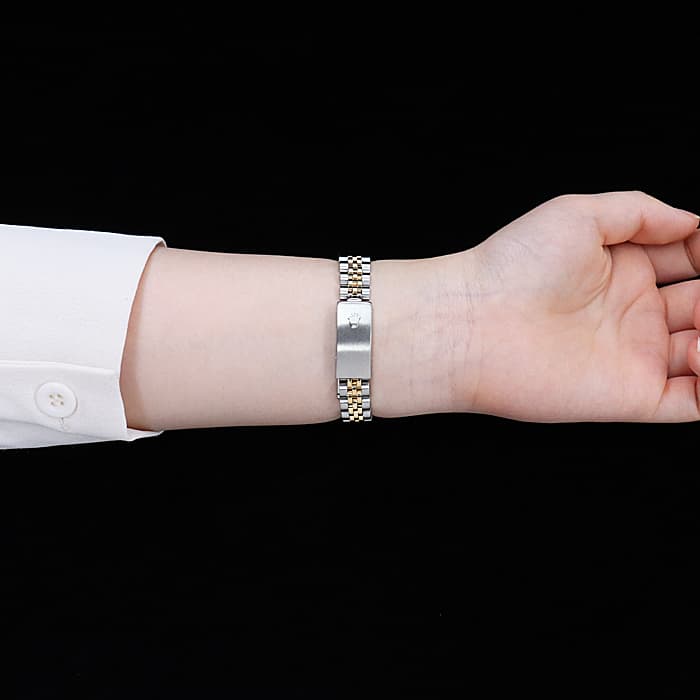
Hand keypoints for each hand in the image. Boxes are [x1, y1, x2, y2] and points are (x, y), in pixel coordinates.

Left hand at [450, 191, 699, 421]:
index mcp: (623, 271)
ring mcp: (635, 356)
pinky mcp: (632, 396)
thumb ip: (642, 213)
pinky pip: (695, 400)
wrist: (472, 322)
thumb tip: (695, 221)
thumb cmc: (513, 265)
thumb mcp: (579, 215)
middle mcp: (633, 314)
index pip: (690, 261)